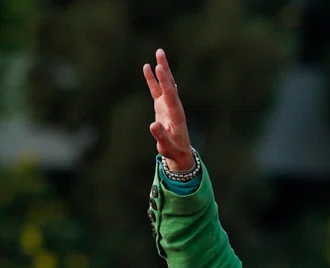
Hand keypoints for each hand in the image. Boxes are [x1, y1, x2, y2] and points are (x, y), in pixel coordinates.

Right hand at [143, 49, 193, 171]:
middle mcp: (174, 106)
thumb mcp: (166, 146)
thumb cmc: (174, 150)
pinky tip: (149, 67)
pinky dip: (154, 79)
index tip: (160, 68)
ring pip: (165, 84)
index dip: (164, 82)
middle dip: (165, 69)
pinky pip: (158, 90)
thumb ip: (161, 136)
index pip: (170, 95)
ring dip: (162, 69)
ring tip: (159, 53)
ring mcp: (168, 105)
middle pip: (170, 84)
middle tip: (160, 53)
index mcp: (176, 114)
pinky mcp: (163, 106)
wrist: (180, 153)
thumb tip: (153, 125)